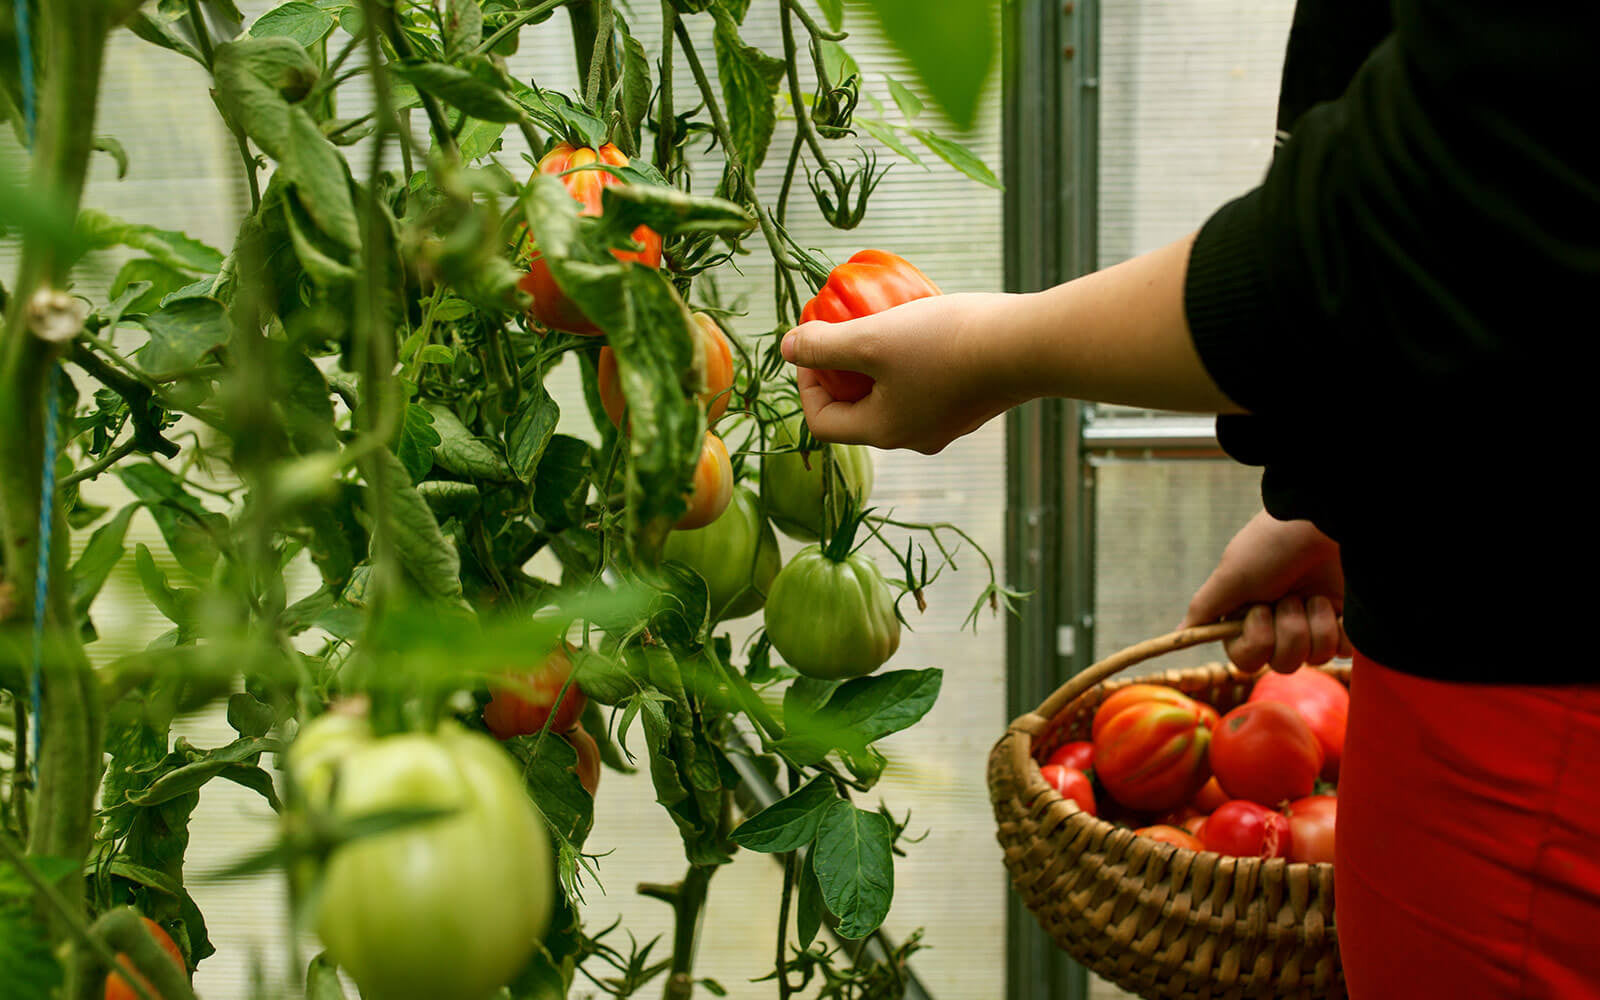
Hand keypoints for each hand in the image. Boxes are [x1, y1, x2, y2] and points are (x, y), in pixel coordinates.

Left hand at [781, 292, 1024, 453]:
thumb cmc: (945, 343)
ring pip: (895, 393)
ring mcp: (948, 423)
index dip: (805, 385)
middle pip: (859, 409)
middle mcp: (915, 438)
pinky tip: (923, 322)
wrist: (1029, 344)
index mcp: (884, 432)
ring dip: (880, 361)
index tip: (810, 345)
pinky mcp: (974, 401)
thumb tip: (786, 347)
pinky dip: (914, 358)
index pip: (823, 423)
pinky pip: (929, 383)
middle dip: (842, 369)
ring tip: (882, 320)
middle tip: (842, 328)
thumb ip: (823, 346)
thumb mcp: (872, 338)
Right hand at [1181, 510, 1349, 673]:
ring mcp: (1313, 623)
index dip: (1256, 642)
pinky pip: (1343, 652)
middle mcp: (1278, 622)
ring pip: (1314, 659)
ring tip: (1315, 596)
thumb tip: (1179, 632)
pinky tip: (1337, 607)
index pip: (1246, 659)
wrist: (1325, 522)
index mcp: (1248, 615)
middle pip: (1281, 664)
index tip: (1260, 610)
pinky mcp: (1345, 622)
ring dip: (1314, 626)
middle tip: (1291, 599)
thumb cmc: (1273, 544)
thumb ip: (1204, 608)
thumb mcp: (1230, 575)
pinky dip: (1340, 631)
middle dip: (1288, 632)